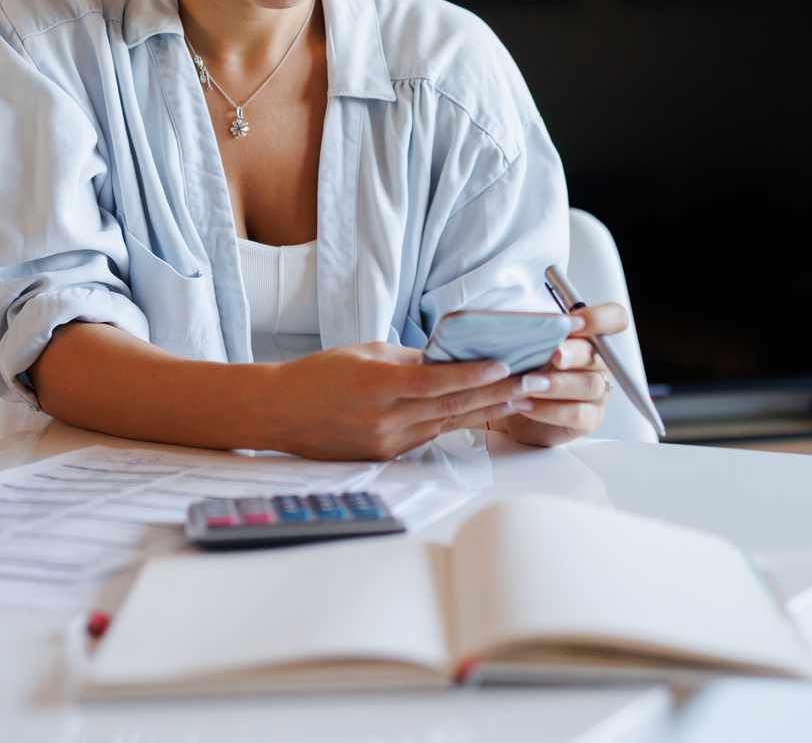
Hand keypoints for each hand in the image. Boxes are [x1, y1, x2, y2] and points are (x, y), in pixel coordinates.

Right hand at [261, 342, 531, 460]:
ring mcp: (385, 443)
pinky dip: (454, 422)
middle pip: (450, 407)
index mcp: (377, 387)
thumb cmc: (318, 374)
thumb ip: (408, 358)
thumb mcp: (364, 352)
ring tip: (520, 398)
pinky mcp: (384, 457)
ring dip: (485, 411)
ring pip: (445, 425)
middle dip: (496, 394)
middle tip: (533, 383)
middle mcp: (384, 420)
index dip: (473, 375)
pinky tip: (483, 412)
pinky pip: (427, 437)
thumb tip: (448, 358)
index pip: (435, 382)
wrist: (278, 413)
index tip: (506, 366)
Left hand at [498, 302, 628, 447]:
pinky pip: (578, 414)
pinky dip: (549, 409)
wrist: (505, 408)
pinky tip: (524, 403)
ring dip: (558, 384)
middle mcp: (597, 363)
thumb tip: (528, 318)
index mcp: (586, 337)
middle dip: (574, 353)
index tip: (573, 322)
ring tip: (527, 383)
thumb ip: (532, 330)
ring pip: (591, 385)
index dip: (600, 318)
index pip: (613, 319)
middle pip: (600, 353)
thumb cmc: (519, 369)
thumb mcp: (520, 344)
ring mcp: (597, 392)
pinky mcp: (589, 419)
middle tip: (554, 355)